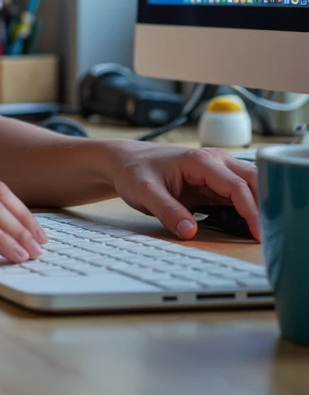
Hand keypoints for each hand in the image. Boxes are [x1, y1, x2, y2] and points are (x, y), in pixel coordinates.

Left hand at [104, 141, 259, 240]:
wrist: (126, 161)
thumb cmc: (134, 171)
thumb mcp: (144, 193)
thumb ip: (167, 211)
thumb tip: (190, 231)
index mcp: (200, 161)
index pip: (236, 185)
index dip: (250, 209)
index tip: (258, 232)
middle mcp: (214, 161)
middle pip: (252, 180)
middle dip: (264, 205)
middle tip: (267, 233)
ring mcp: (217, 170)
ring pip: (251, 183)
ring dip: (260, 204)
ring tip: (263, 230)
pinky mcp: (215, 181)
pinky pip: (239, 192)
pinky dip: (249, 206)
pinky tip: (250, 224)